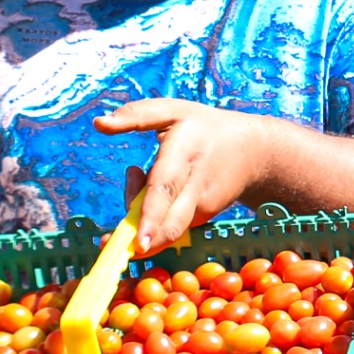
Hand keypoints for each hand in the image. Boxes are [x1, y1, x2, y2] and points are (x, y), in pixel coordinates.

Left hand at [95, 98, 263, 254]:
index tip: (138, 242)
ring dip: (139, 217)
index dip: (150, 216)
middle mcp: (196, 185)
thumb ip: (135, 115)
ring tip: (136, 174)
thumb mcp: (173, 111)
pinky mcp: (203, 218)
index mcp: (185, 153)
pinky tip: (151, 189)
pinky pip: (170, 226)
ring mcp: (202, 206)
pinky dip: (152, 217)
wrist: (255, 152)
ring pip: (165, 226)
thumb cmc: (206, 128)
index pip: (165, 188)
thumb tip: (99, 123)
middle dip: (142, 242)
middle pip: (170, 224)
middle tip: (108, 243)